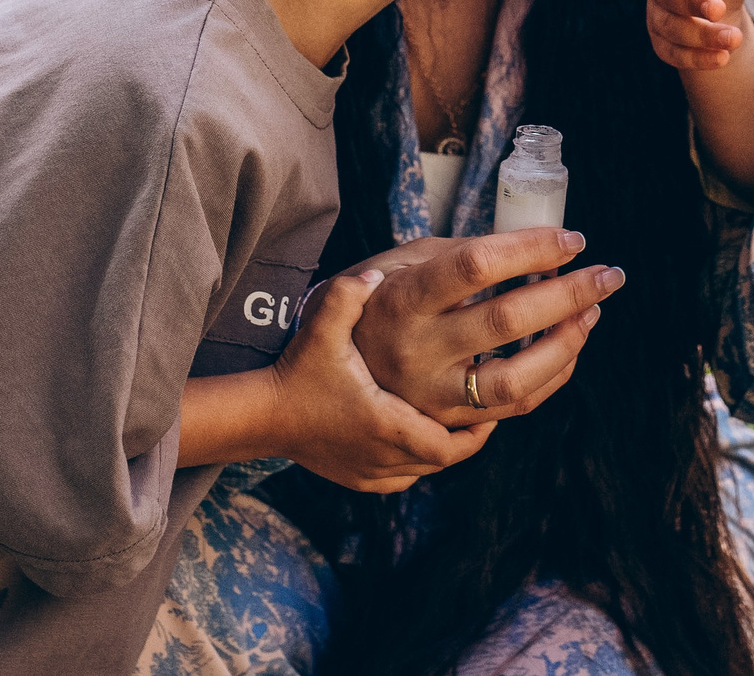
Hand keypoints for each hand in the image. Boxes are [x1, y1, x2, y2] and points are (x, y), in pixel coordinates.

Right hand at [265, 269, 489, 492]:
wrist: (260, 417)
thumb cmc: (295, 374)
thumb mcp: (319, 331)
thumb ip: (346, 296)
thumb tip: (375, 275)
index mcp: (382, 422)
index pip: (446, 443)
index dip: (476, 432)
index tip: (493, 410)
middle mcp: (380, 454)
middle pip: (442, 459)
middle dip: (469, 439)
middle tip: (489, 412)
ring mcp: (368, 470)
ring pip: (424, 469)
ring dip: (445, 447)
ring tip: (466, 420)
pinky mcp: (357, 478)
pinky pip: (402, 477)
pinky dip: (419, 460)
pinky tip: (426, 435)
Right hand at [348, 229, 622, 428]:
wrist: (311, 393)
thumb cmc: (361, 313)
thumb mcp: (389, 265)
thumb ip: (449, 253)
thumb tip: (521, 245)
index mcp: (399, 299)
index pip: (477, 264)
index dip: (530, 248)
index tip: (571, 239)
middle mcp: (415, 350)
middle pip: (507, 319)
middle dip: (570, 293)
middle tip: (609, 273)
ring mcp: (430, 396)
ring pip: (517, 379)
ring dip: (567, 344)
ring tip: (592, 313)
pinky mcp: (444, 426)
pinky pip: (511, 408)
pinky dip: (550, 377)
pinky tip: (570, 347)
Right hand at [647, 0, 753, 70]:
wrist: (715, 6)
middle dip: (695, 4)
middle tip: (720, 10)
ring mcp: (658, 16)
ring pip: (673, 29)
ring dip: (703, 36)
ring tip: (734, 39)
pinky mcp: (663, 43)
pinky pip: (674, 54)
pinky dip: (698, 58)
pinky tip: (722, 58)